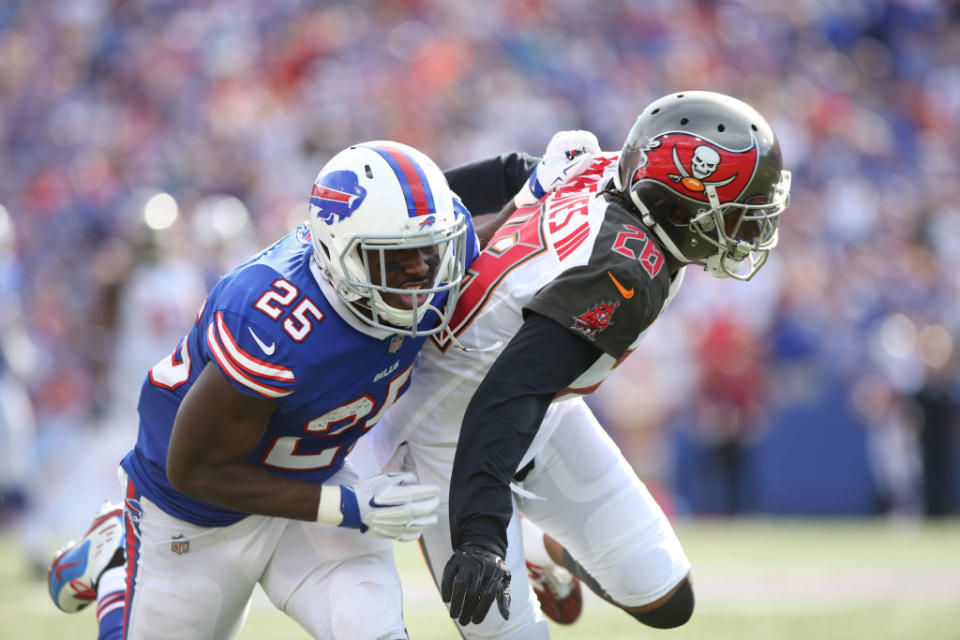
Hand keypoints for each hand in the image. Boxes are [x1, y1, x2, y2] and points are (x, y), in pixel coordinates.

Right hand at [317, 472, 439, 540]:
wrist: (353, 507)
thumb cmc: (369, 490)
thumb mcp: (386, 478)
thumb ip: (404, 478)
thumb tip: (415, 480)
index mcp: (401, 496)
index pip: (423, 493)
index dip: (432, 491)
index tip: (437, 489)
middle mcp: (403, 512)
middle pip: (425, 509)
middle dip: (433, 504)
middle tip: (437, 500)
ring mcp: (398, 525)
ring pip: (421, 524)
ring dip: (430, 520)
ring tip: (433, 517)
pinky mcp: (392, 534)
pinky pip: (409, 536)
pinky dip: (417, 533)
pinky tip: (419, 530)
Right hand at [440, 543, 511, 625]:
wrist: (483, 546)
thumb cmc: (494, 570)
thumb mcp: (503, 580)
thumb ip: (504, 597)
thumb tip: (506, 617)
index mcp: (495, 572)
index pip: (488, 595)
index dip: (481, 610)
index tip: (475, 621)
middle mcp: (481, 566)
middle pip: (473, 592)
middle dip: (467, 610)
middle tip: (463, 621)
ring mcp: (467, 561)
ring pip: (460, 584)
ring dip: (456, 602)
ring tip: (454, 615)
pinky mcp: (455, 559)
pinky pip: (448, 575)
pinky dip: (446, 588)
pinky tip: (446, 600)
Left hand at [514, 129, 600, 206]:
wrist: (542, 176)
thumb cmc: (552, 177)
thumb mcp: (564, 175)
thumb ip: (577, 166)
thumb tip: (591, 157)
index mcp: (560, 144)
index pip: (585, 140)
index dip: (594, 149)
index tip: (597, 160)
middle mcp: (561, 137)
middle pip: (586, 136)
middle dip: (593, 148)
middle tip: (593, 161)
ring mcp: (563, 137)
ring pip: (585, 137)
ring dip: (589, 148)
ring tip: (585, 161)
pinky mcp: (565, 139)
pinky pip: (581, 140)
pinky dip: (585, 148)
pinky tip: (580, 158)